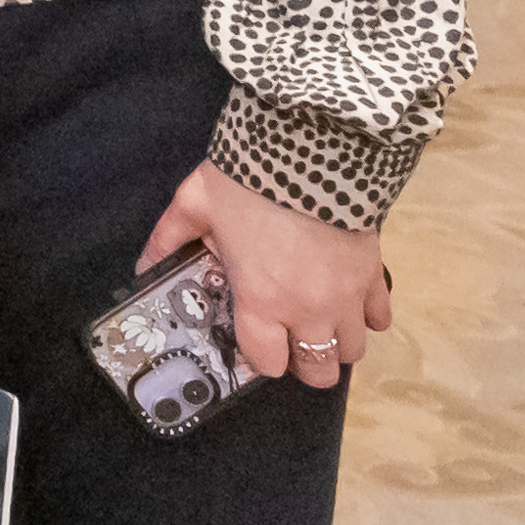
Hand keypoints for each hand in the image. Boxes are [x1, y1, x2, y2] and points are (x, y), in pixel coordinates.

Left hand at [141, 164, 392, 389]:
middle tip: (287, 337)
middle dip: (302, 361)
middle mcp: (308, 311)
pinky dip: (368, 316)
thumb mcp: (194, 207)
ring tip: (317, 319)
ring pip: (352, 351)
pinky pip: (382, 318)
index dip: (257, 356)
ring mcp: (347, 297)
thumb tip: (142, 266)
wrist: (312, 153)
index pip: (266, 362)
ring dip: (335, 342)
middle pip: (318, 371)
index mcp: (261, 301)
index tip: (251, 339)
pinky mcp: (375, 276)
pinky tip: (348, 300)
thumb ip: (168, 240)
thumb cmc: (246, 183)